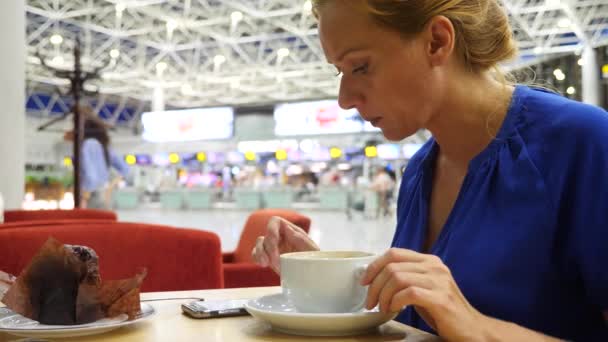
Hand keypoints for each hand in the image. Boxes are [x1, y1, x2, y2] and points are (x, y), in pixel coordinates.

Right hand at [252, 216, 318, 273]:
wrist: (313, 272)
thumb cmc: (315, 258)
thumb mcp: (311, 249)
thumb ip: (299, 238)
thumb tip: (287, 228)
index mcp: (290, 230)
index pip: (275, 221)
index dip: (271, 229)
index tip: (274, 240)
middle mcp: (280, 236)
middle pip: (266, 235)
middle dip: (270, 249)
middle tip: (277, 261)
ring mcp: (273, 247)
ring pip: (259, 244)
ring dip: (260, 253)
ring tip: (265, 264)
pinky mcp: (269, 258)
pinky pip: (256, 254)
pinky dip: (257, 258)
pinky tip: (263, 264)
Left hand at [362, 248, 487, 340]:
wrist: (471, 329)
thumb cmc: (442, 310)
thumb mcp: (423, 287)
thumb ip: (405, 277)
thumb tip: (375, 277)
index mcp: (429, 261)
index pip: (394, 253)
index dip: (374, 265)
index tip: (364, 281)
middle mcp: (435, 267)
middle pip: (392, 266)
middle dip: (374, 285)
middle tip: (370, 302)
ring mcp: (439, 281)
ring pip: (397, 278)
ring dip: (383, 296)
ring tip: (382, 308)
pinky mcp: (441, 298)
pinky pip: (408, 293)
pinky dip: (395, 302)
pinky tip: (394, 310)